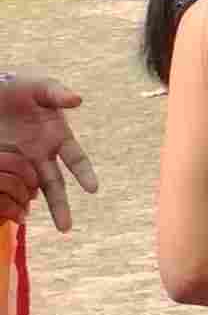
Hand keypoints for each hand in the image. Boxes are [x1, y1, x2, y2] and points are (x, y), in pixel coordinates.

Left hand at [0, 73, 96, 234]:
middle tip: (65, 228)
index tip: (92, 189)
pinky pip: (9, 183)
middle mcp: (42, 154)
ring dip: (32, 208)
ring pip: (31, 189)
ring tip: (28, 224)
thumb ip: (56, 94)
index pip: (76, 160)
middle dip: (60, 206)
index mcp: (57, 137)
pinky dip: (12, 198)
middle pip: (55, 185)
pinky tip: (11, 213)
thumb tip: (77, 99)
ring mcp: (21, 161)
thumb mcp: (39, 87)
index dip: (85, 174)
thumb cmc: (18, 87)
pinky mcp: (3, 162)